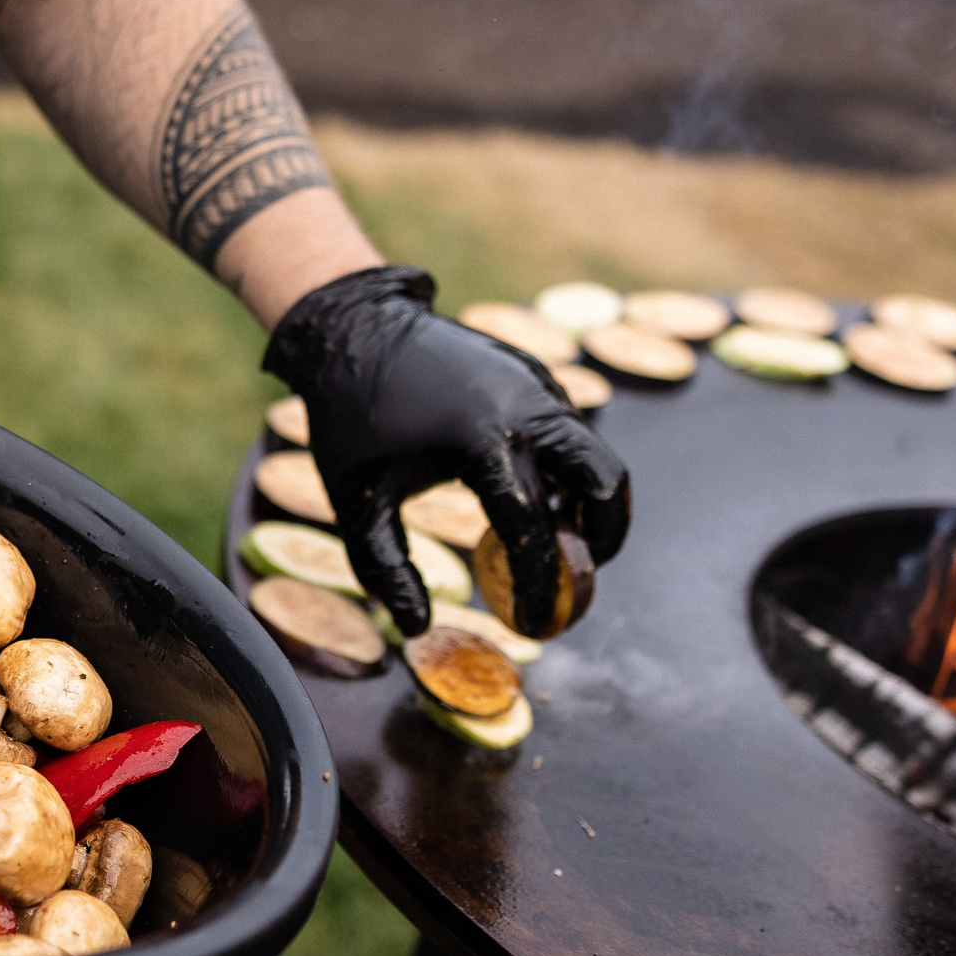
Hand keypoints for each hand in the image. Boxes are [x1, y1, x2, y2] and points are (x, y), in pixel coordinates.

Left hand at [263, 266, 629, 636]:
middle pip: (604, 482)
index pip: (533, 530)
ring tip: (556, 540)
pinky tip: (532, 492)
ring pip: (595, 452)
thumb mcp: (356, 501)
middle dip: (604, 537)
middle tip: (580, 576)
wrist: (352, 330)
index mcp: (483, 442)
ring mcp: (537, 382)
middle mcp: (526, 408)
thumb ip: (385, 568)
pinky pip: (570, 426)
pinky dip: (569, 466)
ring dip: (588, 500)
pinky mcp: (534, 370)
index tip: (536, 624)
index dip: (539, 586)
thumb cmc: (351, 420)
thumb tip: (416, 625)